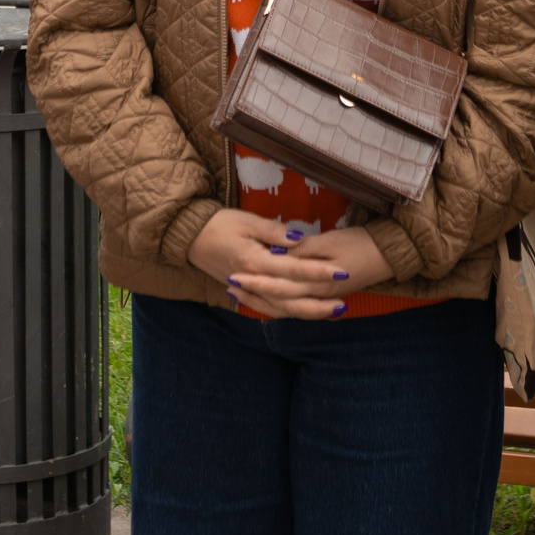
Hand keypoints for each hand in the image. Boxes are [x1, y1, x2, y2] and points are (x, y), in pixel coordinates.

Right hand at [187, 209, 355, 319]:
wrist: (190, 237)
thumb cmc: (220, 224)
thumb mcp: (248, 221)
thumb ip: (275, 232)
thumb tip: (300, 240)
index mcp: (255, 261)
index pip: (293, 270)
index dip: (318, 272)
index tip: (341, 271)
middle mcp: (252, 282)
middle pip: (290, 300)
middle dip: (318, 302)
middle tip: (344, 303)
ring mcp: (247, 291)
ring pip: (281, 309)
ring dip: (307, 313)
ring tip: (332, 312)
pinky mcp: (244, 294)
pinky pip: (269, 309)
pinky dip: (288, 313)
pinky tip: (305, 313)